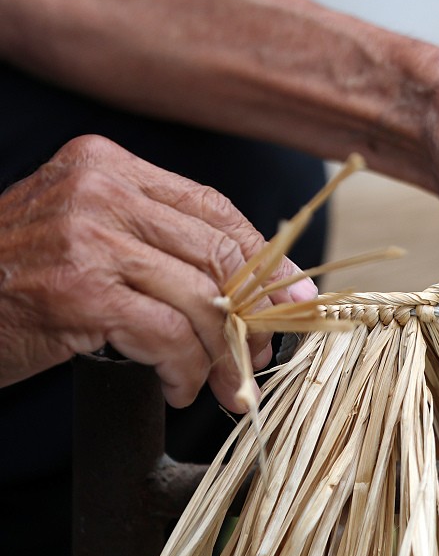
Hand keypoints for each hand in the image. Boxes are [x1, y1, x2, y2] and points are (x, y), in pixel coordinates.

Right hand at [0, 135, 316, 410]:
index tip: (293, 301)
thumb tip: (258, 286)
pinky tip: (176, 390)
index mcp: (108, 165)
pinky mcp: (77, 290)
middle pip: (217, 253)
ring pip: (199, 298)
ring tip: (221, 386)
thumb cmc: (15, 279)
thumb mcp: (85, 236)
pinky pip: (167, 336)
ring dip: (221, 354)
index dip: (266, 261)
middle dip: (251, 316)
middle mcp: (100, 190)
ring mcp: (86, 236)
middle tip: (257, 357)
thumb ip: (156, 242)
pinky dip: (184, 371)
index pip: (215, 209)